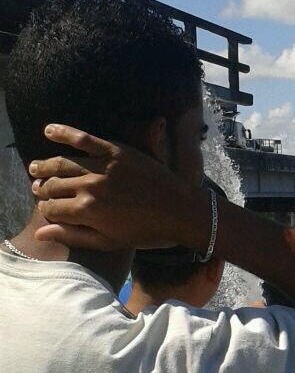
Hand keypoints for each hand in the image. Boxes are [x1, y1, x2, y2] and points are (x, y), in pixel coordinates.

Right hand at [29, 126, 208, 251]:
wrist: (180, 211)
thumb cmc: (146, 232)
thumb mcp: (108, 242)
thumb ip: (73, 236)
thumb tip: (39, 232)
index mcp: (86, 211)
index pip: (51, 208)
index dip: (46, 209)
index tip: (46, 208)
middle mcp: (89, 187)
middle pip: (53, 185)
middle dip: (42, 189)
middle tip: (38, 188)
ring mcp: (102, 167)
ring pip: (62, 163)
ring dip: (45, 165)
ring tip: (36, 167)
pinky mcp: (115, 151)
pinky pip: (84, 138)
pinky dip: (64, 132)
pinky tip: (49, 130)